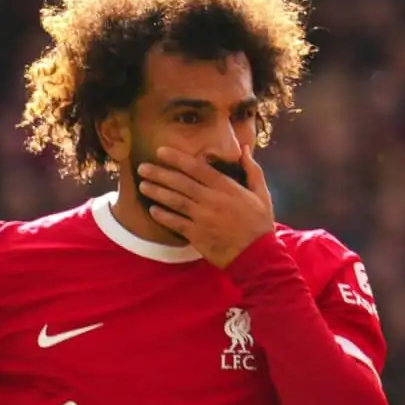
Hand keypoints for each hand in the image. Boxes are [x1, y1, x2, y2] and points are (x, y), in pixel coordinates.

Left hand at [139, 146, 274, 267]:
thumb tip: (243, 149)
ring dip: (156, 192)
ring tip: (142, 185)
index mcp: (226, 188)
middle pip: (180, 183)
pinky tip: (152, 209)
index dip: (177, 158)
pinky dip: (163, 216)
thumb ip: (252, 170)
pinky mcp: (197, 235)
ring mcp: (202, 218)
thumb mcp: (262, 194)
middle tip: (142, 167)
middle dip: (159, 173)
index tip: (161, 151)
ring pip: (175, 201)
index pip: (197, 168)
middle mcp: (211, 200)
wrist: (257, 255)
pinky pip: (175, 223)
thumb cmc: (260, 224)